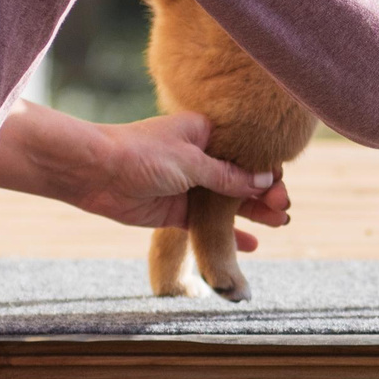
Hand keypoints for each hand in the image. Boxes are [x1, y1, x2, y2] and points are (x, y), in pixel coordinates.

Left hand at [0, 101, 291, 250]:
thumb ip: (228, 175)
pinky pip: (208, 224)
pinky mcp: (175, 211)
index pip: (245, 153)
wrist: (93, 172)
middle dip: (265, 194)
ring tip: (280, 223)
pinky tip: (252, 244)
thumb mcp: (191, 162)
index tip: (282, 187)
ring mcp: (188, 186)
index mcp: (205, 133)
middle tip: (285, 211)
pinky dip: (228, 234)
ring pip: (228, 202)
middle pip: (241, 179)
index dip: (267, 170)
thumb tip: (265, 180)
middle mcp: (200, 158)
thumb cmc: (140, 153)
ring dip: (253, 212)